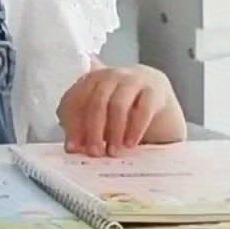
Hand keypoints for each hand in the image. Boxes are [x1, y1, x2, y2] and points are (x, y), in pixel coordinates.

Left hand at [57, 61, 181, 156]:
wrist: (156, 93)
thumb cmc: (121, 107)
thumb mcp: (101, 113)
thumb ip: (85, 126)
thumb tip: (73, 147)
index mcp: (91, 79)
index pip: (75, 99)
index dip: (72, 124)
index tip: (73, 147)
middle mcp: (111, 75)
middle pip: (96, 102)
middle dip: (93, 130)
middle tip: (94, 152)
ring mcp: (133, 80)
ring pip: (118, 105)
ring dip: (114, 132)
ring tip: (113, 151)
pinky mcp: (154, 90)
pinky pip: (143, 110)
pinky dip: (135, 129)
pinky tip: (130, 144)